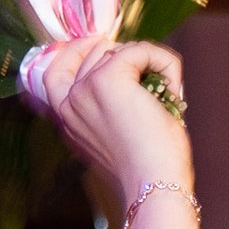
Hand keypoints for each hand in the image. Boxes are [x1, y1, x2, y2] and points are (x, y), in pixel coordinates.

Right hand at [16, 0, 190, 201]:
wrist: (153, 184)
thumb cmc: (146, 166)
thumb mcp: (116, 134)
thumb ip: (107, 106)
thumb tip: (127, 66)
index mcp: (66, 117)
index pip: (55, 69)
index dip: (77, 50)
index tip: (104, 45)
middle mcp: (69, 100)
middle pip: (93, 51)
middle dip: (126, 56)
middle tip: (153, 79)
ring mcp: (86, 87)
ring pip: (120, 49)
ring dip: (149, 63)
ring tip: (167, 94)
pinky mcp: (109, 79)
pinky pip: (140, 50)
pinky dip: (163, 62)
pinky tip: (173, 90)